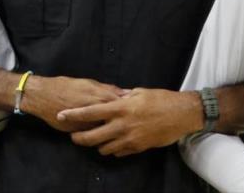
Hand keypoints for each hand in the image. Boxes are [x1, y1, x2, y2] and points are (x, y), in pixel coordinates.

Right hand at [21, 75, 125, 131]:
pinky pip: (94, 134)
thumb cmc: (63, 86)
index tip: (137, 110)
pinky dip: (100, 134)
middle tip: (130, 124)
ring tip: (118, 131)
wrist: (42, 97)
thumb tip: (124, 92)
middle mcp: (96, 111)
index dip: (131, 108)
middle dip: (124, 122)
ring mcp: (88, 123)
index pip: (123, 105)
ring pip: (107, 130)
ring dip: (113, 131)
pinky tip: (103, 134)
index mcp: (100, 96)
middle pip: (117, 120)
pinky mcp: (79, 131)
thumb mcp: (87, 82)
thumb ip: (106, 88)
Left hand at [57, 88, 202, 156]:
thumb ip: (122, 96)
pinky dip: (113, 149)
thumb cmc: (161, 99)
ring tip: (95, 139)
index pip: (90, 112)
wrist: (183, 114)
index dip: (73, 115)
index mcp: (120, 108)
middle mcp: (122, 124)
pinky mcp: (139, 147)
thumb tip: (112, 95)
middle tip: (73, 136)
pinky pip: (120, 152)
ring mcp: (130, 138)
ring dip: (97, 145)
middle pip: (92, 136)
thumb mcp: (138, 92)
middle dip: (79, 138)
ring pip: (104, 148)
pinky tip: (113, 144)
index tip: (61, 115)